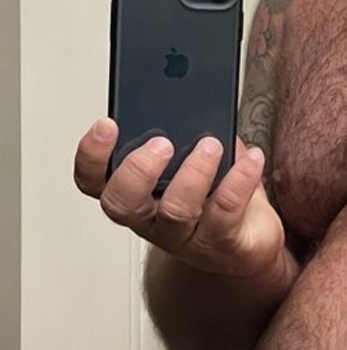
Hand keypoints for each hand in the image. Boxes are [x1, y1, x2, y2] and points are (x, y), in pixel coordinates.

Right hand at [74, 118, 287, 280]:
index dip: (91, 156)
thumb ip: (188, 135)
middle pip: (122, 203)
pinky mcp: (221, 244)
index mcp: (135, 193)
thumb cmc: (215, 198)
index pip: (93, 181)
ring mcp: (184, 236)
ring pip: (175, 210)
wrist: (249, 244)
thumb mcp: (194, 159)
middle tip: (161, 143)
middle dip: (138, 169)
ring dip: (193, 173)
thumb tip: (197, 105)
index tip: (106, 125)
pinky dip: (239, 180)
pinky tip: (252, 158)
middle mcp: (150, 219)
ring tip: (211, 146)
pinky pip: (225, 213)